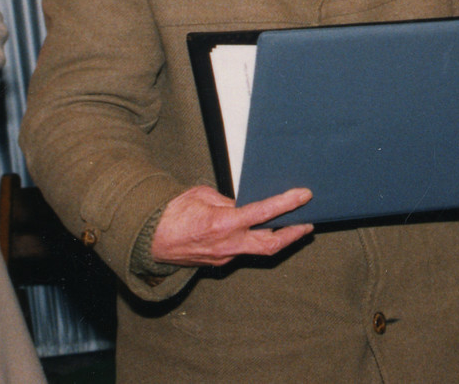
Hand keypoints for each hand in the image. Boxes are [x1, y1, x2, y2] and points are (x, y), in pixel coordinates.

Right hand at [149, 185, 313, 267]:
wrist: (149, 240)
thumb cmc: (173, 212)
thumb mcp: (203, 195)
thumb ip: (228, 201)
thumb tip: (243, 204)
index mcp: (223, 223)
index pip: (264, 212)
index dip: (287, 203)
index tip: (304, 195)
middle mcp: (228, 244)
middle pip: (270, 244)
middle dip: (293, 234)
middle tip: (309, 224)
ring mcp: (224, 258)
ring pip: (257, 250)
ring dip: (274, 239)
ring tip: (291, 226)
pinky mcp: (219, 263)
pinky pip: (241, 251)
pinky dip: (252, 241)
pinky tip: (258, 231)